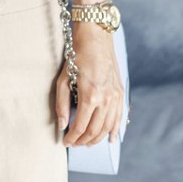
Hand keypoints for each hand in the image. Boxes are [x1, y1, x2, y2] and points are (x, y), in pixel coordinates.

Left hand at [55, 25, 123, 146]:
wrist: (96, 38)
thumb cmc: (77, 56)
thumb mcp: (63, 79)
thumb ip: (62, 104)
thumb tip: (62, 125)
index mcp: (90, 96)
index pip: (81, 126)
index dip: (72, 137)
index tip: (65, 142)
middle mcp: (106, 99)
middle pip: (95, 130)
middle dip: (83, 140)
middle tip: (74, 143)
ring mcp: (115, 96)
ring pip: (108, 126)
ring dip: (97, 138)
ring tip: (86, 142)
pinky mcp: (120, 92)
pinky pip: (119, 117)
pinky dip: (115, 130)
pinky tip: (111, 139)